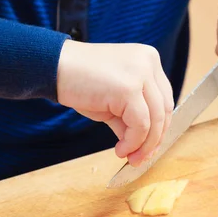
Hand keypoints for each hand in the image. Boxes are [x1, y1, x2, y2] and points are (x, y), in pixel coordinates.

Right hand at [57, 41, 173, 165]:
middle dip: (154, 139)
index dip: (159, 126)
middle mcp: (149, 62)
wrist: (53, 68)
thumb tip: (143, 146)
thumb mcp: (113, 99)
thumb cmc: (80, 81)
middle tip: (140, 158)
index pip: (164, 98)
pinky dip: (133, 142)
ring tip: (128, 156)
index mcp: (148, 59)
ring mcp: (140, 73)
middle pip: (164, 109)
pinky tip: (120, 149)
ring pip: (155, 119)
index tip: (148, 146)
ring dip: (143, 145)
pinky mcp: (129, 88)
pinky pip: (140, 124)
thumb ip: (131, 117)